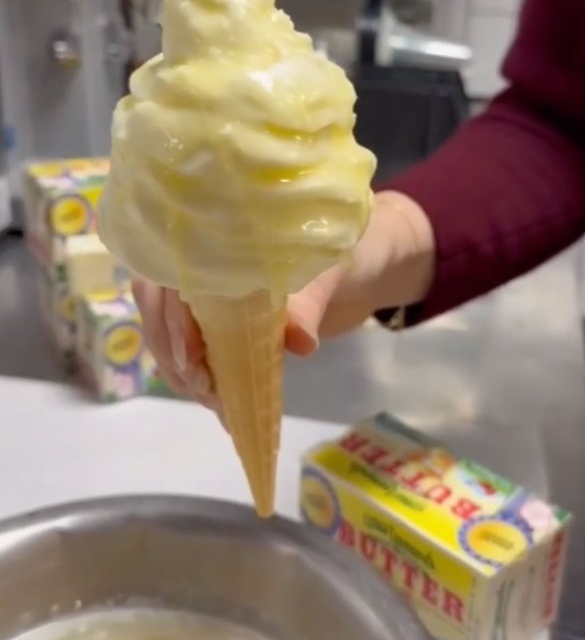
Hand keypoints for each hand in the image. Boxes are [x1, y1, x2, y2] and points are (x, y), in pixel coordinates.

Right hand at [132, 191, 434, 408]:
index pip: (168, 272)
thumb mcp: (330, 271)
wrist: (371, 263)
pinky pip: (193, 348)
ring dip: (184, 372)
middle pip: (158, 308)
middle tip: (207, 392)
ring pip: (168, 332)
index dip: (172, 317)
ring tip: (217, 406)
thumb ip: (309, 303)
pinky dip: (201, 379)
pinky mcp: (221, 321)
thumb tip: (296, 341)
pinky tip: (221, 406)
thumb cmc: (348, 252)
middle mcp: (201, 260)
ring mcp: (207, 292)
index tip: (192, 359)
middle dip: (175, 354)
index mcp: (216, 233)